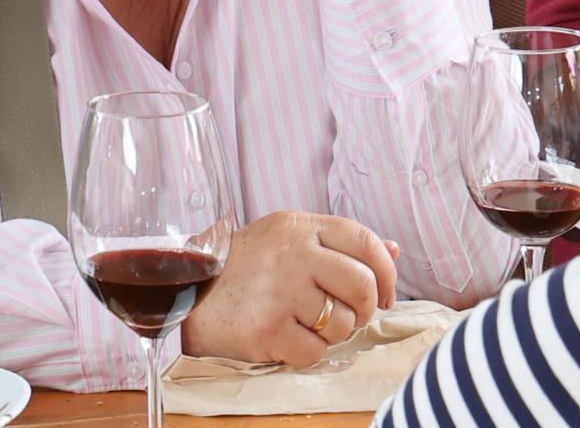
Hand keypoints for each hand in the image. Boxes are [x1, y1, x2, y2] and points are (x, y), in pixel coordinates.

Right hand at [180, 211, 397, 366]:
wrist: (185, 290)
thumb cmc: (245, 266)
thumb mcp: (289, 238)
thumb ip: (340, 243)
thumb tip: (394, 250)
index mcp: (300, 226)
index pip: (365, 241)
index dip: (386, 271)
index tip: (385, 293)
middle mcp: (293, 254)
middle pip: (361, 286)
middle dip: (365, 309)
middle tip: (352, 316)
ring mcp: (279, 293)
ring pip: (342, 324)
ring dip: (334, 333)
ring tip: (309, 325)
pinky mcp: (266, 330)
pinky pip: (314, 352)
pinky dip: (307, 352)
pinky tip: (287, 338)